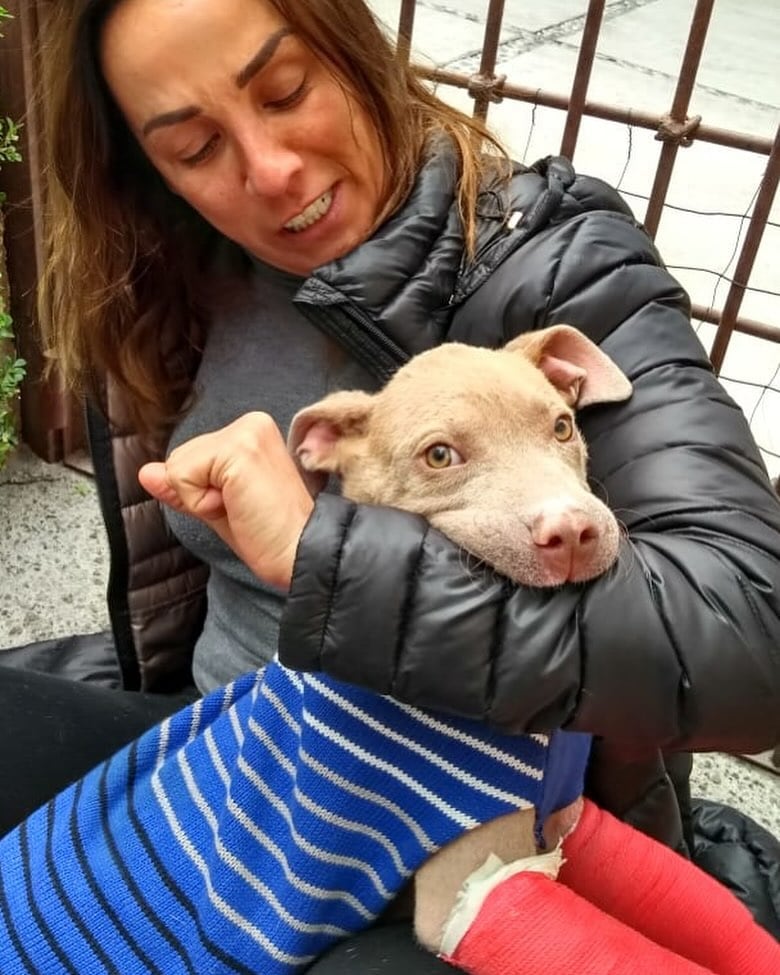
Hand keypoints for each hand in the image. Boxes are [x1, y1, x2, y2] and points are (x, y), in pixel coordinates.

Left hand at [139, 412, 313, 588]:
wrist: (302, 554)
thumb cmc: (270, 536)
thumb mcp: (218, 507)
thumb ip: (184, 486)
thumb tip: (147, 472)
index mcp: (251, 432)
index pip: (192, 456)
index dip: (204, 492)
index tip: (244, 505)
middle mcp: (251, 423)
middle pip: (180, 457)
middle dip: (200, 493)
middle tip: (244, 508)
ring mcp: (246, 433)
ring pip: (178, 465)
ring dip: (201, 499)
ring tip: (244, 507)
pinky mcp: (238, 450)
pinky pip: (183, 476)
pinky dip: (201, 503)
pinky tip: (238, 506)